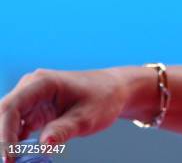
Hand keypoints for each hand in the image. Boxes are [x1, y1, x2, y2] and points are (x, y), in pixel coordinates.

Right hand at [0, 67, 129, 162]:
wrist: (112, 90)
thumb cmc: (102, 99)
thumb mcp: (87, 117)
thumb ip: (65, 129)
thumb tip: (44, 145)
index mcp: (42, 83)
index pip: (12, 107)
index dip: (4, 134)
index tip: (8, 160)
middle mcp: (31, 88)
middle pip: (4, 115)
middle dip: (2, 142)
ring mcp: (31, 99)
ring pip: (7, 123)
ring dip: (7, 144)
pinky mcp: (34, 111)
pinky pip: (17, 130)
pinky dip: (15, 146)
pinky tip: (19, 160)